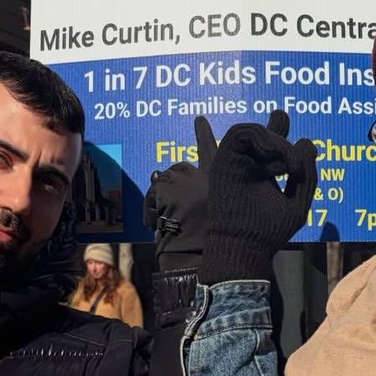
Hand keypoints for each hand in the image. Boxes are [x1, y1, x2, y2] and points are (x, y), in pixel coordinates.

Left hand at [143, 115, 216, 270]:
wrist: (200, 257)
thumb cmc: (214, 245)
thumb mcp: (225, 220)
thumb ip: (215, 204)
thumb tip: (193, 196)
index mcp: (223, 182)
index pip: (213, 151)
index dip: (204, 134)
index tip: (198, 118)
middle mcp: (204, 176)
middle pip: (180, 169)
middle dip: (172, 183)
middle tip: (168, 196)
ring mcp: (184, 179)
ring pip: (163, 180)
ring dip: (160, 198)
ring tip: (161, 220)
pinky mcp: (166, 187)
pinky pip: (152, 193)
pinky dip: (150, 208)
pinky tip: (154, 223)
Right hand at [198, 110, 316, 284]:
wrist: (246, 245)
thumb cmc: (271, 231)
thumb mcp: (298, 202)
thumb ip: (307, 174)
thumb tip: (305, 141)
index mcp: (266, 174)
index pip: (273, 143)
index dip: (281, 129)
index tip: (299, 139)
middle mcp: (250, 165)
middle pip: (265, 133)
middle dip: (283, 140)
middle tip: (295, 169)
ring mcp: (237, 161)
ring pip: (255, 132)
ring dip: (275, 142)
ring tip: (285, 168)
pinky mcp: (224, 159)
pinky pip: (240, 133)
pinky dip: (260, 138)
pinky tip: (272, 157)